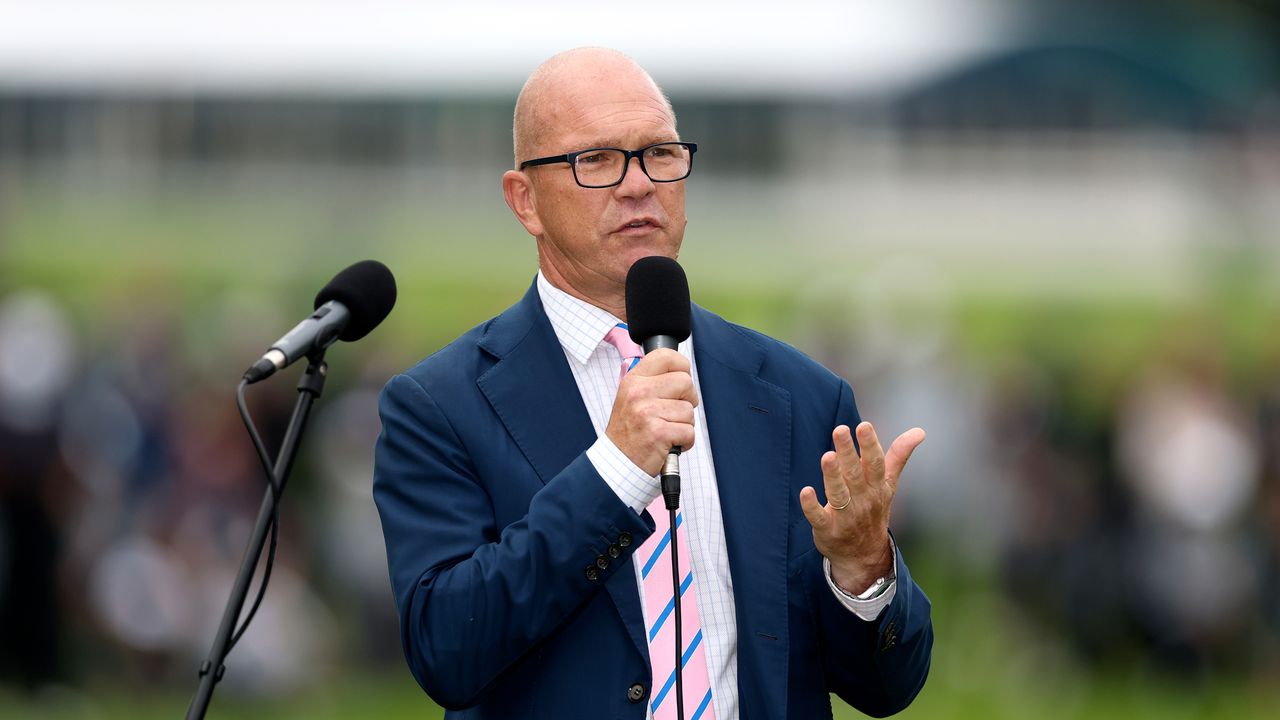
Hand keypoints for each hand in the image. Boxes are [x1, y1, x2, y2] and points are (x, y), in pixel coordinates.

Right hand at [605, 348, 697, 475]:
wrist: (618, 462)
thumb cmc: (630, 430)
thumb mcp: (631, 397)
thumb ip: (653, 381)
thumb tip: (682, 370)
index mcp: (634, 380)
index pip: (667, 356)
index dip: (682, 367)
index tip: (681, 383)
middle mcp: (639, 392)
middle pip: (685, 382)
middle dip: (688, 399)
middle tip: (674, 412)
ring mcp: (647, 412)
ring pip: (689, 410)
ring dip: (684, 424)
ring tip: (667, 430)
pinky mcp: (658, 433)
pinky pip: (689, 431)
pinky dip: (685, 441)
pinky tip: (669, 443)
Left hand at [800, 421, 924, 592]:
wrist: (864, 555)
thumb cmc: (874, 510)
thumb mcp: (889, 484)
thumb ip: (899, 456)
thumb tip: (920, 431)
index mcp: (877, 486)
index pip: (876, 463)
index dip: (870, 445)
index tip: (864, 426)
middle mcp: (863, 500)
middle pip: (855, 474)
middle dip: (848, 452)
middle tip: (840, 430)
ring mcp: (845, 516)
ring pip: (839, 494)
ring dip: (832, 475)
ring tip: (827, 456)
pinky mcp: (827, 529)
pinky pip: (818, 517)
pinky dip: (811, 506)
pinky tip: (805, 492)